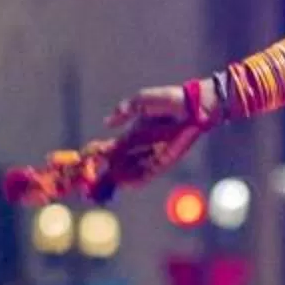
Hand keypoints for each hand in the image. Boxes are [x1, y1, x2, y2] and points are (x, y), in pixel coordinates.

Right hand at [93, 79, 219, 188]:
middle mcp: (143, 145)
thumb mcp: (141, 101)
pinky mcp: (164, 161)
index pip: (117, 147)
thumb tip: (106, 123)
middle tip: (97, 177)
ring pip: (133, 170)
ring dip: (120, 177)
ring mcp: (153, 154)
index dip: (105, 154)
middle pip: (122, 162)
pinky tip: (124, 184)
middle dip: (110, 169)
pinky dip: (136, 180)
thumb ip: (123, 111)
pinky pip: (148, 174)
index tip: (93, 159)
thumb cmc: (167, 100)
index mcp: (136, 132)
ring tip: (107, 183)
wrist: (191, 107)